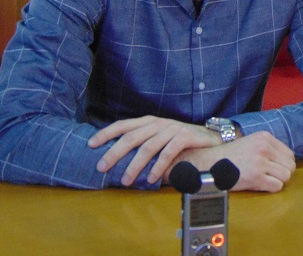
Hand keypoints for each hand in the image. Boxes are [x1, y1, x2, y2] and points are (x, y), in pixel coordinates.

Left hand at [88, 115, 218, 185]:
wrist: (211, 139)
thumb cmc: (182, 141)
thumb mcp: (160, 137)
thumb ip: (143, 142)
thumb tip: (116, 158)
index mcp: (149, 122)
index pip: (123, 125)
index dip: (106, 133)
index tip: (90, 144)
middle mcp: (159, 123)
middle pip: (132, 137)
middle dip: (114, 152)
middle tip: (101, 167)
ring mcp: (172, 128)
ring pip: (148, 147)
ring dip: (135, 165)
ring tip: (126, 180)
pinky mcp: (185, 136)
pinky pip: (168, 152)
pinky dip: (158, 166)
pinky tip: (151, 179)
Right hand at [170, 131, 295, 192]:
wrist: (210, 163)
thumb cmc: (230, 156)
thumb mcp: (251, 142)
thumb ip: (268, 147)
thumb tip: (287, 160)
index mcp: (265, 137)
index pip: (290, 154)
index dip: (284, 164)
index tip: (274, 168)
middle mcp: (264, 147)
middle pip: (290, 166)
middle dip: (282, 173)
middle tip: (269, 176)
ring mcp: (260, 162)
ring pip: (286, 176)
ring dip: (277, 181)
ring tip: (263, 179)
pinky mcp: (255, 177)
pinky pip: (277, 186)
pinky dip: (270, 188)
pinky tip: (258, 184)